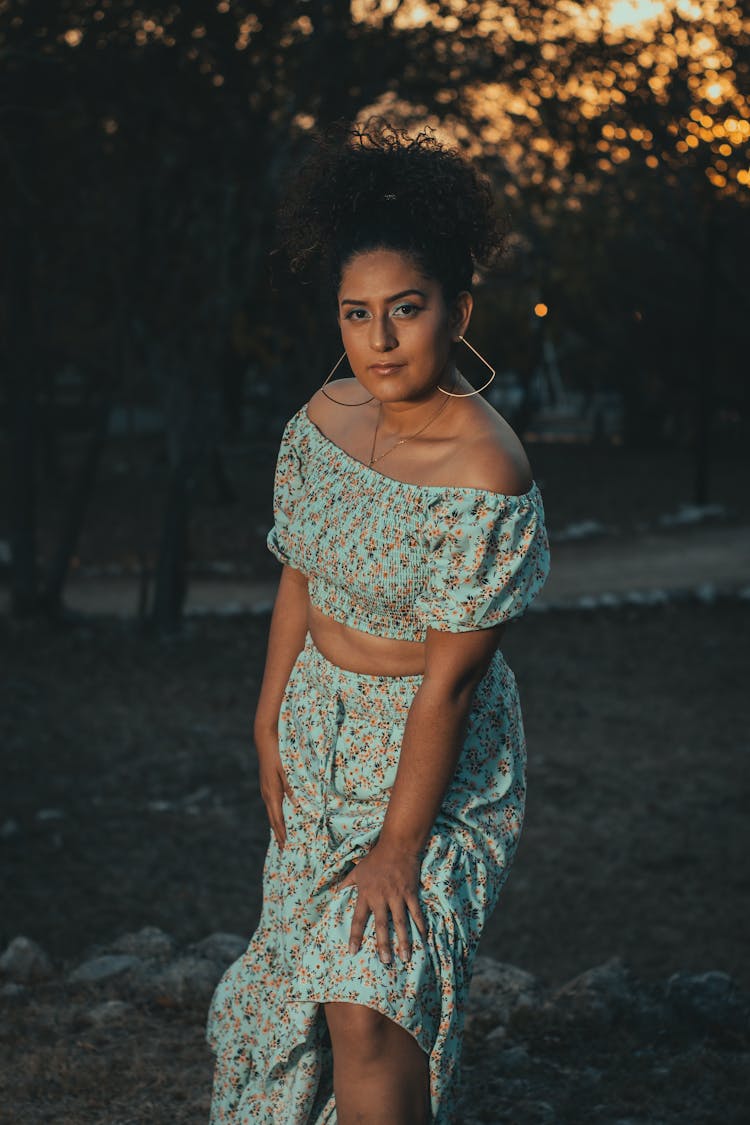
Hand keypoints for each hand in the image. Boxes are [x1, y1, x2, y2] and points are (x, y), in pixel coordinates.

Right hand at [256, 732, 294, 849]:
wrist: (264, 741)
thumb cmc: (278, 755)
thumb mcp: (287, 771)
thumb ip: (292, 788)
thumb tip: (297, 804)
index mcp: (272, 793)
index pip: (277, 819)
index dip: (282, 833)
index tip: (286, 845)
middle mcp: (267, 794)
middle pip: (273, 819)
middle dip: (279, 834)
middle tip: (284, 848)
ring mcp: (265, 790)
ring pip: (271, 813)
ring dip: (276, 825)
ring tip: (282, 837)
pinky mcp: (266, 786)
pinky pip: (271, 805)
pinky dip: (275, 815)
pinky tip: (279, 817)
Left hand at [338, 841, 427, 964]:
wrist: (397, 845)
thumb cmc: (375, 859)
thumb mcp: (357, 870)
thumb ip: (346, 885)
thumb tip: (336, 896)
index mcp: (365, 894)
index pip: (358, 919)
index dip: (355, 936)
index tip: (353, 952)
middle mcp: (381, 897)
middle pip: (381, 925)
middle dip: (383, 944)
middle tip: (385, 962)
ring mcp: (397, 895)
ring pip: (400, 922)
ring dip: (404, 941)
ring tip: (405, 958)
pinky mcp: (410, 892)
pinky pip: (416, 912)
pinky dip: (420, 925)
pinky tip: (423, 938)